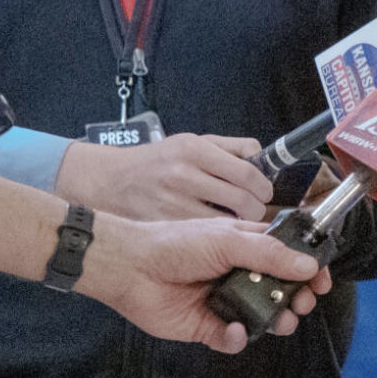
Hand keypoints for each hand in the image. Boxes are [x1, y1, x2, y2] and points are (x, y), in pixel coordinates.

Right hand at [56, 134, 271, 221]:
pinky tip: (215, 231)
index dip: (263, 187)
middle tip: (256, 211)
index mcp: (194, 150)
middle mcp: (183, 175)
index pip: (247, 172)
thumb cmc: (159, 161)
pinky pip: (204, 235)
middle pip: (242, 200)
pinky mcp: (164, 225)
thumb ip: (231, 148)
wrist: (110, 180)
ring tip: (237, 222)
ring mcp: (171, 202)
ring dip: (239, 226)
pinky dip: (216, 235)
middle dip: (257, 209)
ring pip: (226, 223)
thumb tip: (263, 156)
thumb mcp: (194, 142)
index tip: (265, 193)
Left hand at [78, 214, 331, 354]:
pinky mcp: (207, 328)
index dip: (310, 270)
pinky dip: (238, 338)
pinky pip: (233, 339)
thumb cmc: (177, 243)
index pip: (290, 258)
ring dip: (278, 320)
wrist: (130, 268)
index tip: (323, 282)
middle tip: (303, 303)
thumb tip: (310, 266)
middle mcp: (242, 275)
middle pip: (283, 290)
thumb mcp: (228, 240)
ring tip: (282, 321)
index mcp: (249, 248)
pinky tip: (235, 330)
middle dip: (299, 298)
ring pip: (263, 317)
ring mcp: (226, 302)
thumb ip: (270, 254)